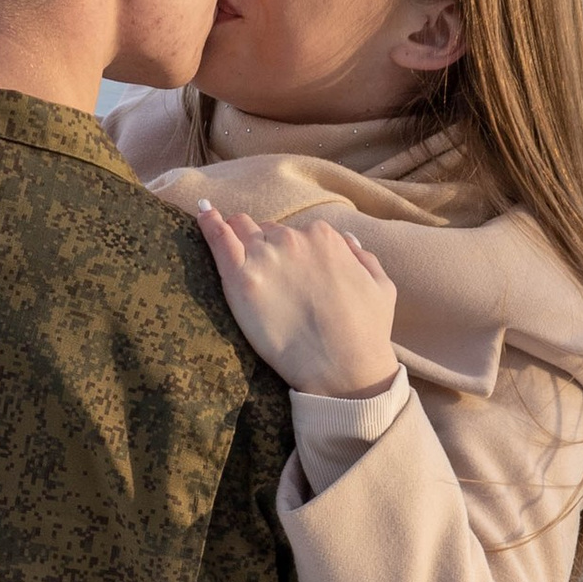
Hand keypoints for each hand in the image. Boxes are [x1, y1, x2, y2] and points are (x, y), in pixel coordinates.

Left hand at [194, 203, 399, 398]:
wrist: (344, 368)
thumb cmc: (366, 333)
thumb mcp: (381, 286)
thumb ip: (364, 258)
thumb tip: (348, 241)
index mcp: (324, 238)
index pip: (295, 233)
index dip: (288, 251)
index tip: (285, 268)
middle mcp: (293, 240)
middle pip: (266, 232)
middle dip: (262, 246)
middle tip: (261, 272)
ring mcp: (266, 257)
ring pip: (242, 232)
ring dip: (237, 238)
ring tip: (227, 243)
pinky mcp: (241, 280)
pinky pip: (219, 239)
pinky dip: (208, 223)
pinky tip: (201, 213)